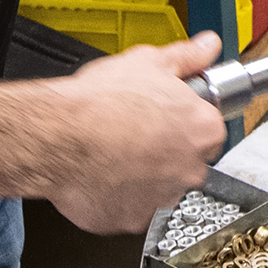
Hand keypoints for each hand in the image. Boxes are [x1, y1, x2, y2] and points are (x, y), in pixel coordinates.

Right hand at [41, 32, 227, 232]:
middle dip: (165, 150)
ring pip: (159, 188)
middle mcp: (190, 170)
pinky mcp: (132, 221)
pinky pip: (130, 209)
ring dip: (143, 175)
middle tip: (135, 133)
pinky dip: (118, 196)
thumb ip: (188, 56)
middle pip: (187, 161)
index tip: (165, 116)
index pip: (208, 129)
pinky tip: (101, 174)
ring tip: (114, 153)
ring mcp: (162, 199)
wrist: (59, 136)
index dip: (183, 120)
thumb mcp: (148, 61)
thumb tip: (208, 46)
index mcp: (202, 130)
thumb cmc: (101, 102)